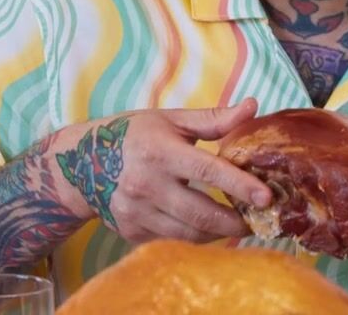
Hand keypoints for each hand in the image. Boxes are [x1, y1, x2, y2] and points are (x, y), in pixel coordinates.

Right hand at [44, 99, 272, 245]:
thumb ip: (213, 119)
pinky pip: (173, 241)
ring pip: (190, 234)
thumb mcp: (170, 119)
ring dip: (219, 233)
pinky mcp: (132, 232)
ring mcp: (137, 212)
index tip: (266, 196)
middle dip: (237, 221)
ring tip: (239, 225)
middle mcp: (147, 185)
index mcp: (161, 151)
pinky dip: (196, 237)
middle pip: (201, 213)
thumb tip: (252, 107)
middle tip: (260, 219)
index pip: (208, 170)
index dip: (239, 185)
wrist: (81, 164)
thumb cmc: (133, 135)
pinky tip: (209, 229)